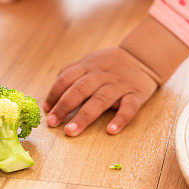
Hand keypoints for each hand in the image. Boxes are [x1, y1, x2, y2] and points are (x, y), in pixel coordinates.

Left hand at [43, 46, 158, 136]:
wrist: (142, 57)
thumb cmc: (110, 64)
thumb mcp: (90, 61)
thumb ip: (70, 73)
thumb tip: (50, 97)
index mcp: (88, 66)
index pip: (67, 78)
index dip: (55, 93)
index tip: (46, 110)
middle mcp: (102, 75)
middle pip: (80, 89)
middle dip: (64, 106)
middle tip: (52, 123)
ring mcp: (119, 84)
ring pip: (100, 99)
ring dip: (84, 116)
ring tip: (71, 131)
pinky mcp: (136, 94)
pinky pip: (129, 107)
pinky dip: (120, 118)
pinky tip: (111, 130)